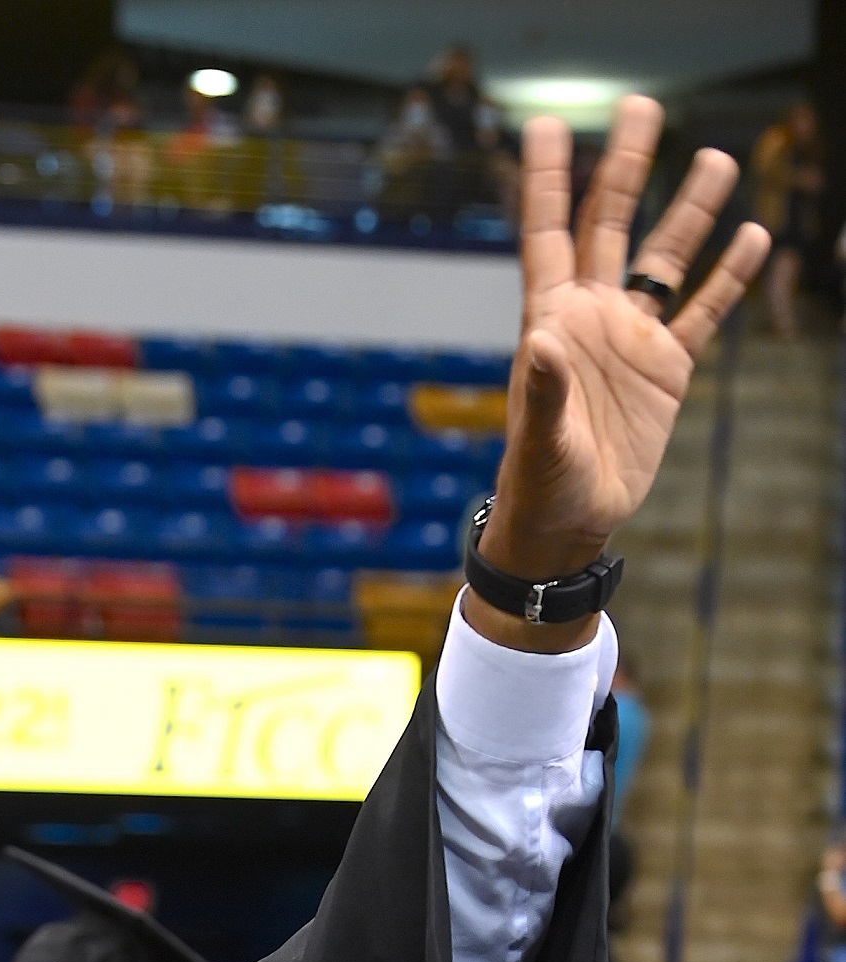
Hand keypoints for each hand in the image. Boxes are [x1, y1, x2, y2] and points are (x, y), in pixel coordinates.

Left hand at [468, 95, 768, 651]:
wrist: (570, 525)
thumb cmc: (539, 485)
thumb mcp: (539, 442)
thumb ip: (541, 391)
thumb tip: (541, 340)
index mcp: (550, 321)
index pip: (547, 233)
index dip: (545, 180)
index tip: (546, 123)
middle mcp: (592, 316)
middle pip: (611, 223)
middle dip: (625, 166)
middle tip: (643, 106)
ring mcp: (631, 339)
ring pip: (666, 258)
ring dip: (691, 211)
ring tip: (718, 158)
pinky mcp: (667, 370)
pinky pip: (702, 313)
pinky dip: (727, 279)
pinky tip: (752, 238)